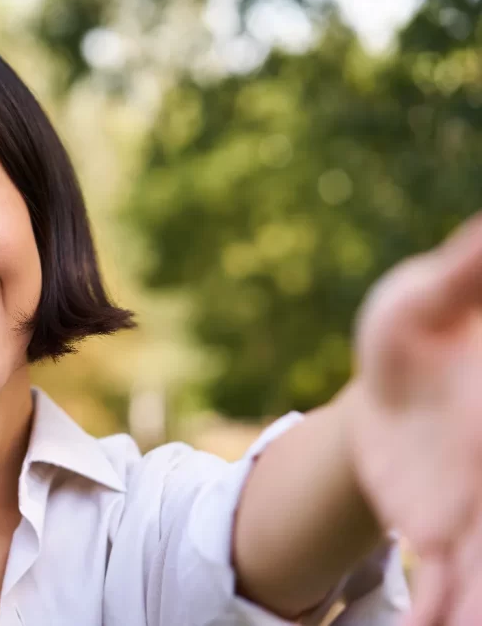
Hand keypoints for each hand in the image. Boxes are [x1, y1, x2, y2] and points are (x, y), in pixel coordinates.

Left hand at [348, 214, 481, 625]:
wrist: (390, 381)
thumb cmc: (415, 333)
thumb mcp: (425, 298)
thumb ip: (464, 271)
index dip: (480, 460)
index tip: (444, 518)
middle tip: (467, 609)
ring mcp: (472, 508)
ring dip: (472, 602)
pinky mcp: (435, 530)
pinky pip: (442, 576)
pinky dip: (438, 604)